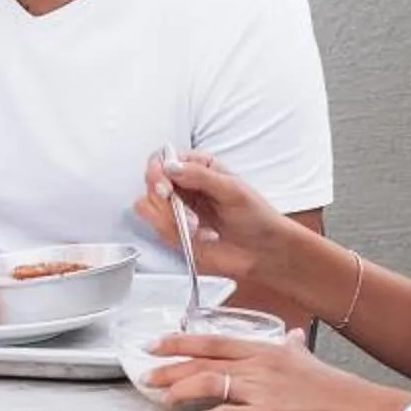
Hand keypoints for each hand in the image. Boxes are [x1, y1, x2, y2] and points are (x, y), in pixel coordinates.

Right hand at [136, 149, 299, 298]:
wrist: (263, 251)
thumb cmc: (256, 217)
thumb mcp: (233, 190)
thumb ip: (201, 176)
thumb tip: (170, 167)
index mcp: (198, 167)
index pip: (163, 159)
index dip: (158, 170)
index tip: (166, 186)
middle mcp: (183, 186)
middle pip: (150, 180)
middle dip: (160, 194)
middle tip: (175, 204)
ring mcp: (177, 210)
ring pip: (147, 205)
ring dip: (167, 216)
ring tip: (194, 225)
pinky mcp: (174, 232)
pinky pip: (156, 228)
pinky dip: (171, 231)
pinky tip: (196, 235)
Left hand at [144, 326, 402, 410]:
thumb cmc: (343, 393)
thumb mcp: (313, 362)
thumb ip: (294, 350)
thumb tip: (291, 338)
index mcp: (270, 351)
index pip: (215, 340)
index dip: (182, 341)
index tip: (158, 343)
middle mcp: (264, 365)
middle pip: (206, 359)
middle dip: (171, 365)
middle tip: (146, 371)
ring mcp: (268, 390)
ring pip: (213, 381)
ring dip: (183, 389)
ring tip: (163, 398)